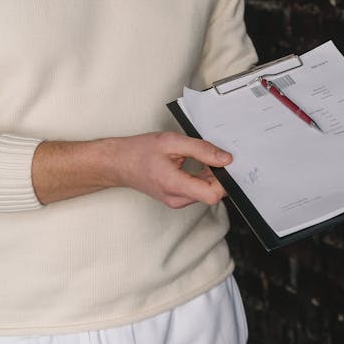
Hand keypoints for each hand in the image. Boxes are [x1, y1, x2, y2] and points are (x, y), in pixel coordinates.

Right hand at [33, 132, 232, 207]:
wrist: (118, 163)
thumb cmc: (139, 152)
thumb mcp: (172, 142)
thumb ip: (201, 149)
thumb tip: (225, 159)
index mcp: (175, 185)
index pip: (213, 194)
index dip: (224, 180)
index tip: (225, 164)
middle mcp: (177, 199)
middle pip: (212, 193)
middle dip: (218, 175)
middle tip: (212, 154)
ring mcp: (176, 201)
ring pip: (205, 192)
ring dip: (209, 176)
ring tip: (199, 158)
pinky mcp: (176, 198)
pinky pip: (197, 191)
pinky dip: (201, 178)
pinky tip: (194, 164)